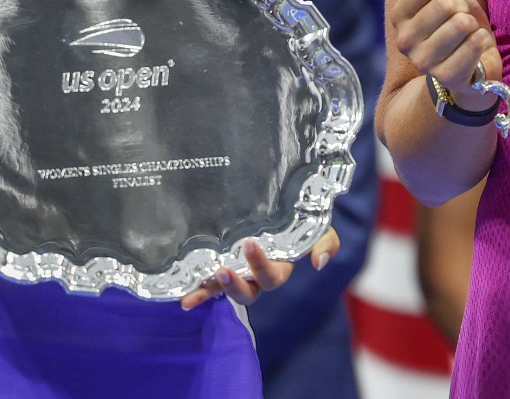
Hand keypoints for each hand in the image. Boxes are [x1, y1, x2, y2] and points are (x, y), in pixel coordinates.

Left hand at [179, 227, 339, 310]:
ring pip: (227, 291)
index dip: (261, 266)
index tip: (249, 244)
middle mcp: (258, 275)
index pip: (273, 274)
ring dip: (213, 292)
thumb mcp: (319, 227)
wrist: (283, 209)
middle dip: (236, 284)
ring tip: (196, 293)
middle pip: (249, 291)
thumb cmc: (303, 220)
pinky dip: (198, 294)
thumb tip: (319, 263)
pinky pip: (208, 284)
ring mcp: (238, 273)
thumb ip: (326, 242)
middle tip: (223, 270)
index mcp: (281, 266)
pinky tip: (183, 300)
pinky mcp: (220, 269)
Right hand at [389, 0, 501, 111]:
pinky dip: (483, 40)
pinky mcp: (447, 76)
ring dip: (473, 24)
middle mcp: (405, 40)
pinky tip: (477, 47)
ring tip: (469, 33)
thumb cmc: (456, 26)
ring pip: (461, 23)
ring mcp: (424, 61)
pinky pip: (475, 42)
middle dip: (463, 6)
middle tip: (464, 17)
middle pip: (444, 4)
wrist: (470, 68)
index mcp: (399, 16)